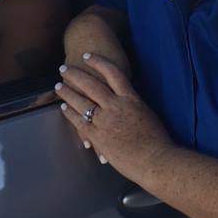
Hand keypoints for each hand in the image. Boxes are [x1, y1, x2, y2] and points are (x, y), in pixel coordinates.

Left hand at [56, 53, 171, 183]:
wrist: (156, 161)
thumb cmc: (157, 141)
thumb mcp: (147, 113)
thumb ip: (132, 104)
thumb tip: (125, 99)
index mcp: (131, 99)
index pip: (112, 73)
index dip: (98, 62)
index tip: (88, 56)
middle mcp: (116, 106)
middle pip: (90, 84)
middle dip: (75, 74)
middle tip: (64, 68)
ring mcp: (105, 121)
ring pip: (81, 102)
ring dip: (68, 92)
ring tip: (59, 86)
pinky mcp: (98, 137)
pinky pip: (79, 121)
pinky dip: (70, 113)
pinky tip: (64, 107)